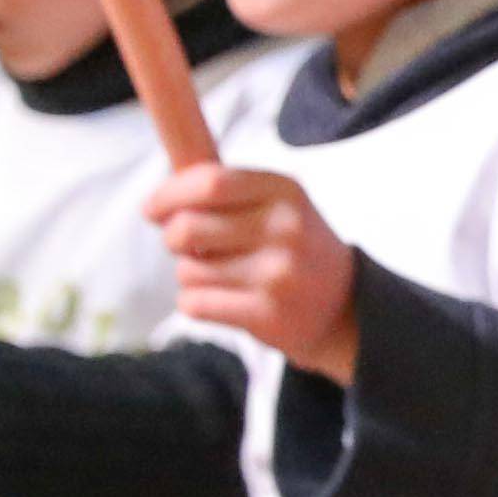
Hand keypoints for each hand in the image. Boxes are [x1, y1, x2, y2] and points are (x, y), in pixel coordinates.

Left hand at [150, 161, 362, 378]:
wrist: (345, 307)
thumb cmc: (291, 248)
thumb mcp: (274, 203)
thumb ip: (222, 189)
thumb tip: (157, 195)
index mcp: (283, 191)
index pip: (208, 181)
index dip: (169, 194)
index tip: (152, 209)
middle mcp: (285, 228)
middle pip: (187, 227)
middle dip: (173, 238)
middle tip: (188, 247)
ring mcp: (278, 273)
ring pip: (188, 270)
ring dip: (191, 275)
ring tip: (221, 276)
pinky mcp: (267, 314)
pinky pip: (196, 304)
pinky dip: (196, 303)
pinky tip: (223, 300)